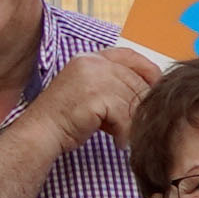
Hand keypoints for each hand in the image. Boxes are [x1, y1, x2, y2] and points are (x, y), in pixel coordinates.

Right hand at [35, 41, 167, 144]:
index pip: (129, 55)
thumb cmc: (66, 117)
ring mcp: (93, 78)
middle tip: (140, 124)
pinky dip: (124, 132)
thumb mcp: (89, 91)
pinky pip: (125, 116)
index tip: (157, 87)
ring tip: (125, 136)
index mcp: (90, 59)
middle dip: (141, 105)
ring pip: (132, 100)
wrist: (41, 132)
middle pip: (135, 81)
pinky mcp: (95, 97)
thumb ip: (112, 85)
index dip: (148, 70)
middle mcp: (92, 63)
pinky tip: (118, 142)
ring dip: (132, 123)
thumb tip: (146, 91)